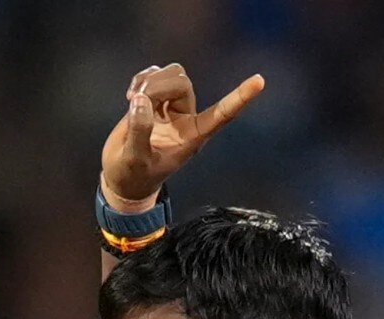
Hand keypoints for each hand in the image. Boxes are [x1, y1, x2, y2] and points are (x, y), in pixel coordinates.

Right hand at [101, 63, 263, 208]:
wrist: (122, 178)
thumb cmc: (134, 176)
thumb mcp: (135, 158)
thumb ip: (140, 131)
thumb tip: (141, 100)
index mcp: (192, 137)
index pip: (222, 115)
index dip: (239, 98)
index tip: (260, 81)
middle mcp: (186, 119)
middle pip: (182, 83)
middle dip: (157, 86)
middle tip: (134, 100)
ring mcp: (171, 108)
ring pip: (172, 74)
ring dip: (150, 80)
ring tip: (131, 97)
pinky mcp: (154, 100)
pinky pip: (156, 75)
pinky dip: (143, 78)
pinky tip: (130, 94)